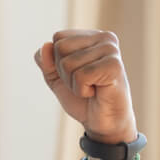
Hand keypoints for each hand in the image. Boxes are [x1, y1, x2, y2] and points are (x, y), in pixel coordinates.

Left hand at [34, 30, 137, 144]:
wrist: (102, 122)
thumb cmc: (82, 99)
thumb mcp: (56, 79)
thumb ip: (46, 62)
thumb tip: (45, 45)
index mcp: (92, 36)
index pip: (58, 38)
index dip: (57, 62)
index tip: (75, 74)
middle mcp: (104, 38)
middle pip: (61, 48)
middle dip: (64, 73)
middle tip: (84, 83)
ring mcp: (111, 50)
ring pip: (68, 64)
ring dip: (73, 84)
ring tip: (91, 88)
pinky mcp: (114, 65)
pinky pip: (81, 76)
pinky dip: (82, 90)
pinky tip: (96, 92)